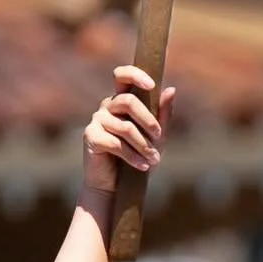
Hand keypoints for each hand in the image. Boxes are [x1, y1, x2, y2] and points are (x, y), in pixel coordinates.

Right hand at [82, 65, 175, 193]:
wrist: (118, 186)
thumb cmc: (138, 159)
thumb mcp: (156, 138)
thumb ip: (162, 115)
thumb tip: (171, 89)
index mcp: (122, 101)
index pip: (122, 76)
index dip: (135, 75)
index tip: (152, 85)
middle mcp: (107, 107)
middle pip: (128, 101)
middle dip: (148, 120)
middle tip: (159, 137)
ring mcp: (97, 120)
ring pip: (125, 126)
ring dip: (144, 146)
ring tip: (154, 160)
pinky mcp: (91, 137)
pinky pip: (116, 143)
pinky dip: (133, 156)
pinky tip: (143, 166)